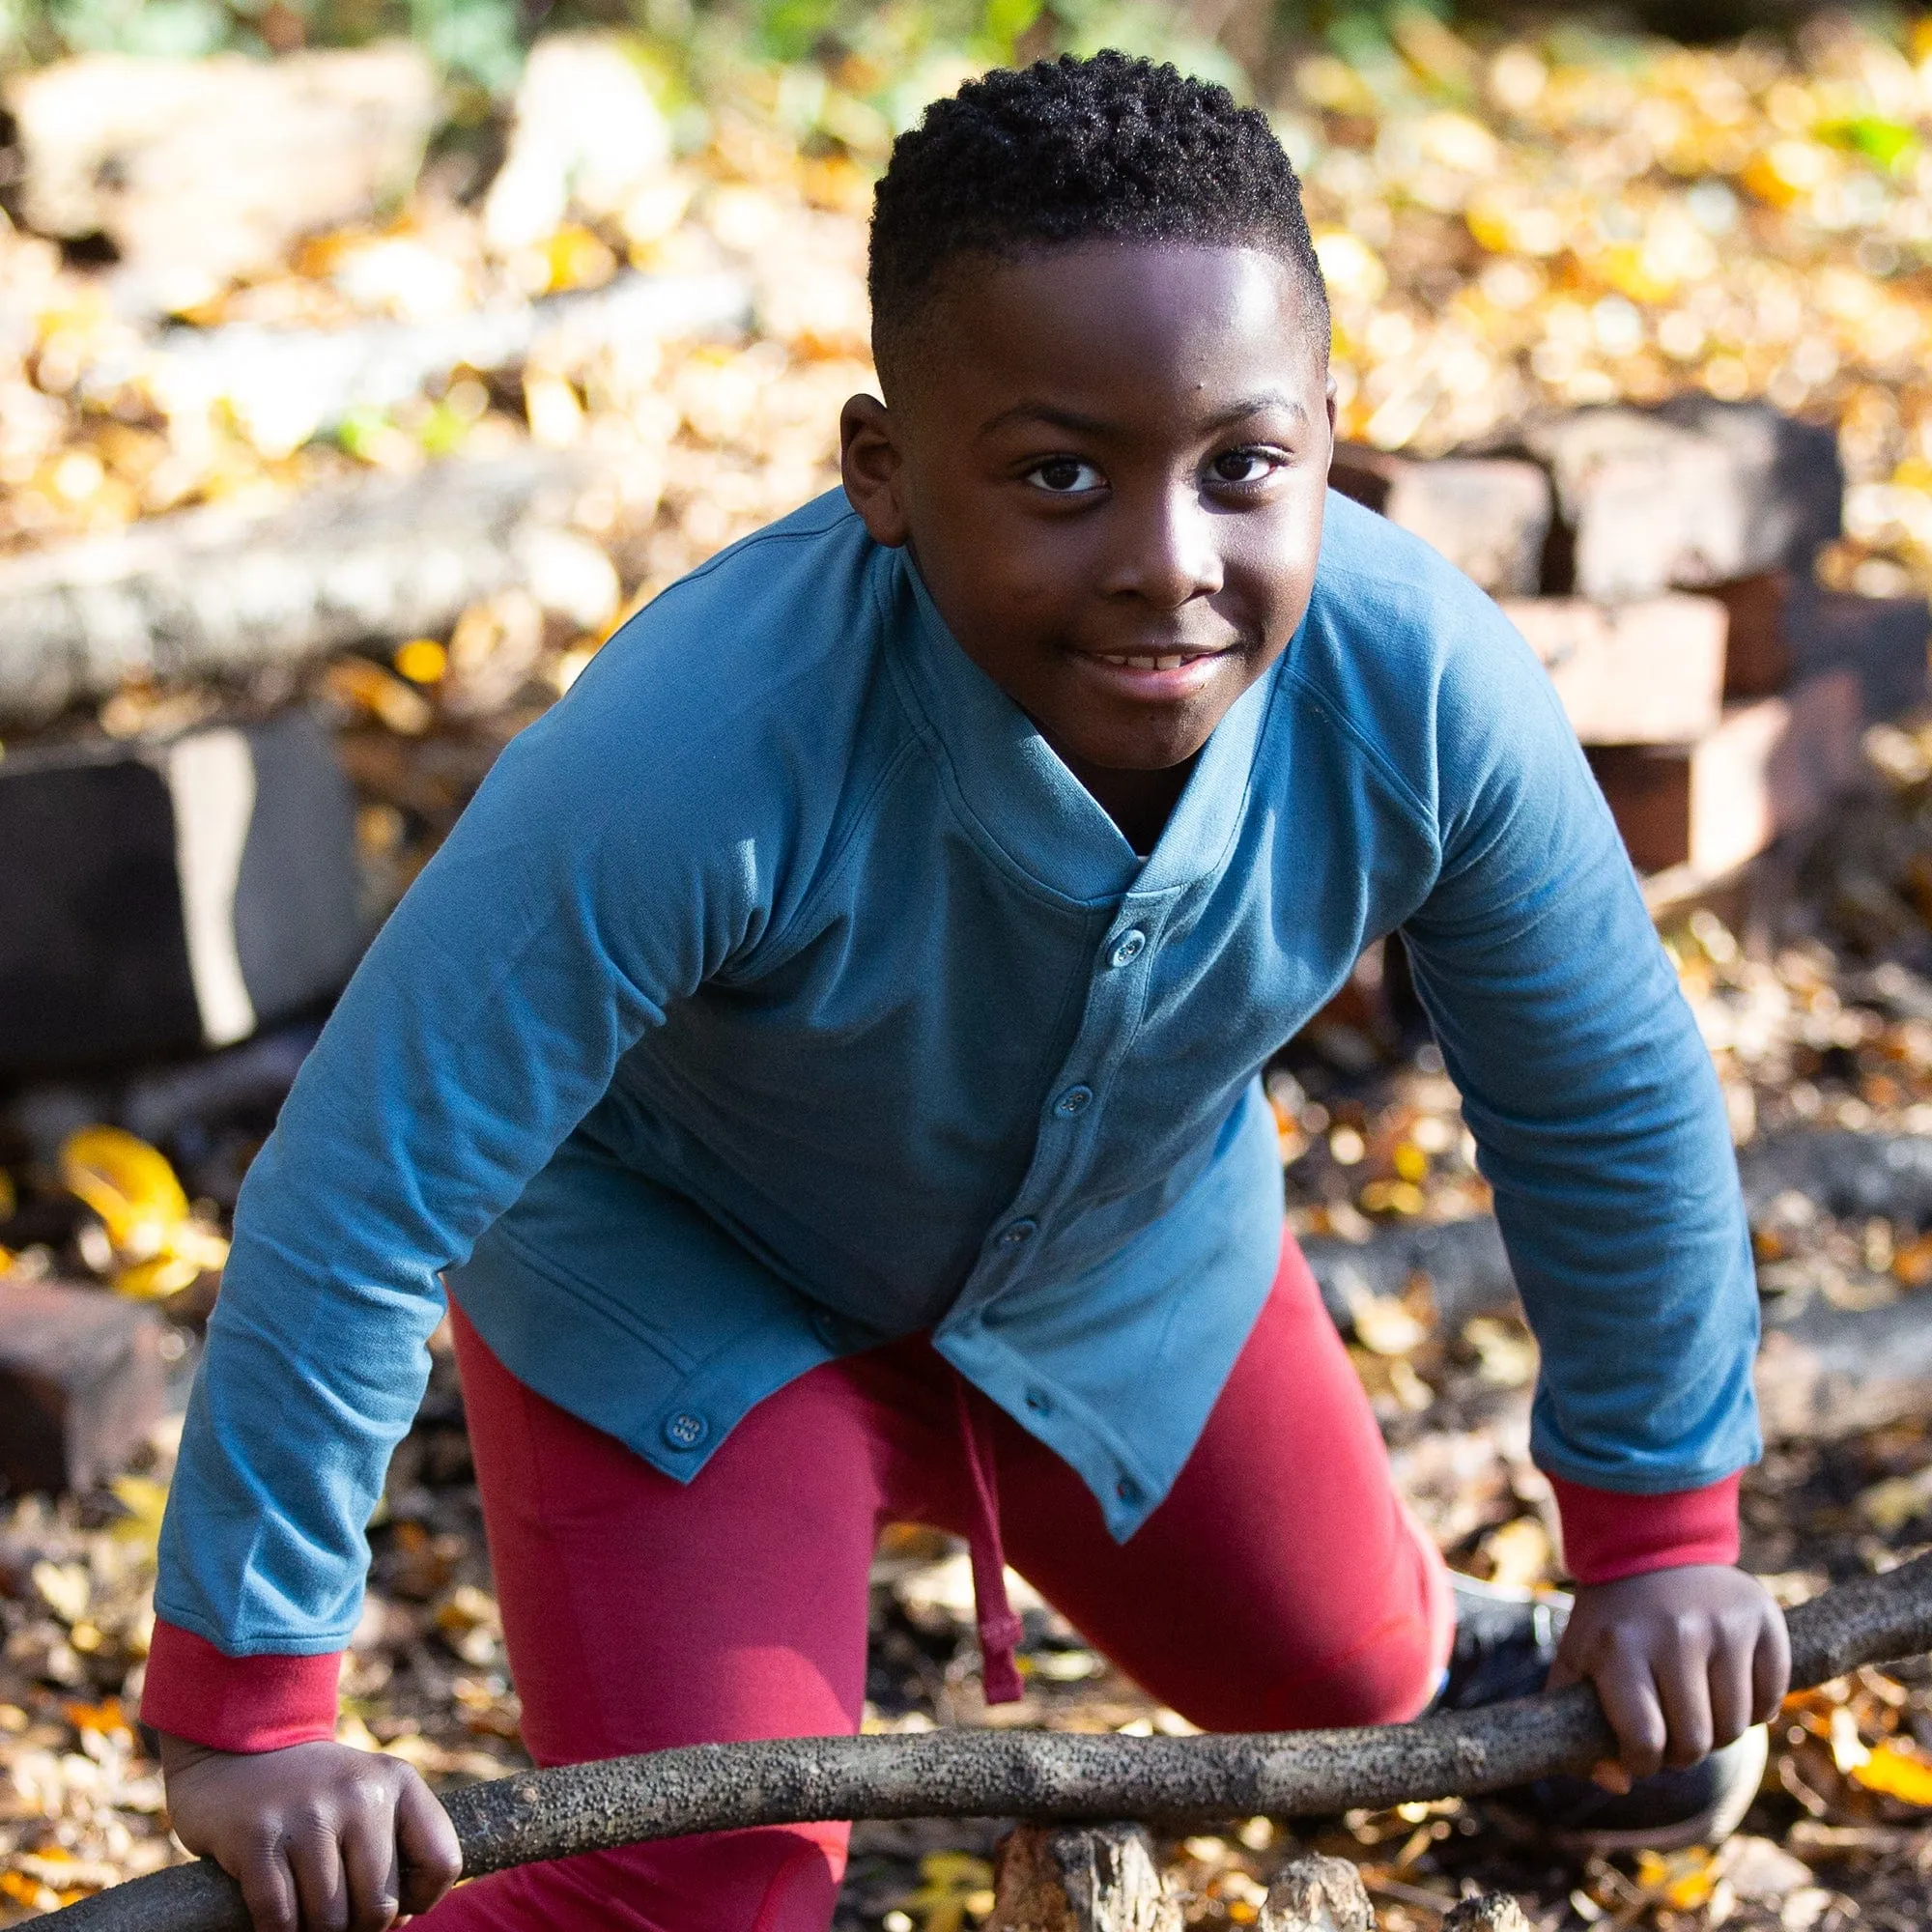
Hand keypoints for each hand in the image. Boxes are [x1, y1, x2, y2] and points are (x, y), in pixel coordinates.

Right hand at [159, 1732, 462, 1930]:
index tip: (392, 1902)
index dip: (420, 1900)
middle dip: (358, 1927)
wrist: (237, 1750)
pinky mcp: (258, 1837)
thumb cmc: (312, 1791)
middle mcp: (361, 1793)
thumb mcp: (367, 1795)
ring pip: (329, 1920)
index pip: (442, 1862)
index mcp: (398, 1781)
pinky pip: (279, 1918)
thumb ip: (391, 1847)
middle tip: (337, 1918)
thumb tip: (398, 1920)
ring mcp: (310, 1814)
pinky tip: (275, 1921)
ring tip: (305, 1916)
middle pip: (379, 1906)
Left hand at [1546, 1564, 1789, 1790]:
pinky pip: (1772, 1699)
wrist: (1651, 1545)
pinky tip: (1728, 1683)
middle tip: (1672, 1728)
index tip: (1639, 1751)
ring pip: (1737, 1727)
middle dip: (1683, 1752)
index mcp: (1620, 1648)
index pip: (1645, 1743)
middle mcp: (1674, 1635)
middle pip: (1696, 1744)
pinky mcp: (1764, 1620)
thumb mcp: (1579, 1661)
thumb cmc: (1612, 1620)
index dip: (1642, 1762)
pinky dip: (1755, 1707)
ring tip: (1698, 1703)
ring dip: (1719, 1730)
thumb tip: (1618, 1783)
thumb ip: (1581, 1730)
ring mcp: (1723, 1626)